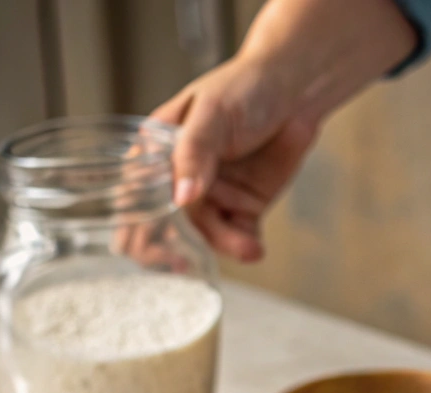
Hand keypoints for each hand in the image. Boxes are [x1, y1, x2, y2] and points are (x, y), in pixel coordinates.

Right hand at [151, 0, 415, 261]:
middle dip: (174, 249)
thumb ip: (194, 154)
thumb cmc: (243, 90)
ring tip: (248, 247)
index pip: (136, 195)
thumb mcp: (212, 116)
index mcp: (158, 153)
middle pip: (168, 225)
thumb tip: (182, 196)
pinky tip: (256, 249)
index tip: (152, 246)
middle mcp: (181, 179)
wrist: (293, 93)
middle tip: (187, 263)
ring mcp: (214, 197)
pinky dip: (246, 247)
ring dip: (224, 245)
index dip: (137, 226)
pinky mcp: (244, 208)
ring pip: (208, 235)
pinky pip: (240, 237)